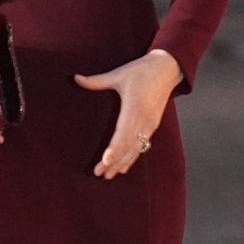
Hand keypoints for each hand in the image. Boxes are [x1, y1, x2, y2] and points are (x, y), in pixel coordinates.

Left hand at [73, 49, 181, 178]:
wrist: (168, 68)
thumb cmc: (142, 70)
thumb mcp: (118, 74)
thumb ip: (96, 81)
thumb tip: (75, 78)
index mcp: (134, 107)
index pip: (124, 132)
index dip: (115, 148)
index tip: (106, 160)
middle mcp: (144, 119)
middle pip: (128, 146)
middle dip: (114, 161)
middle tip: (99, 174)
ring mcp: (150, 123)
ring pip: (136, 149)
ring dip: (122, 163)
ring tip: (108, 175)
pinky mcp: (153, 125)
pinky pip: (143, 145)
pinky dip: (132, 157)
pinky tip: (124, 167)